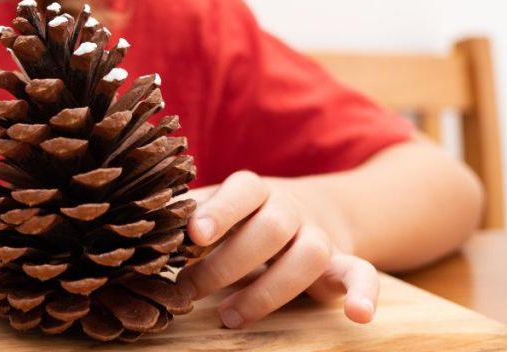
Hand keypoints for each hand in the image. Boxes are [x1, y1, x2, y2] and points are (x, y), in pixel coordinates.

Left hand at [178, 171, 378, 328]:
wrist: (308, 210)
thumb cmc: (240, 217)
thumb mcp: (215, 209)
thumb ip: (186, 216)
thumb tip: (141, 231)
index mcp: (254, 190)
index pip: (241, 190)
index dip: (220, 210)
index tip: (194, 234)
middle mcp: (289, 208)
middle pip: (270, 228)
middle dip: (226, 263)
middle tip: (187, 290)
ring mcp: (318, 235)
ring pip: (308, 253)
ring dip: (268, 290)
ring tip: (227, 317)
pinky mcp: (342, 264)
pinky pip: (364, 272)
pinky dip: (365, 292)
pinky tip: (359, 315)